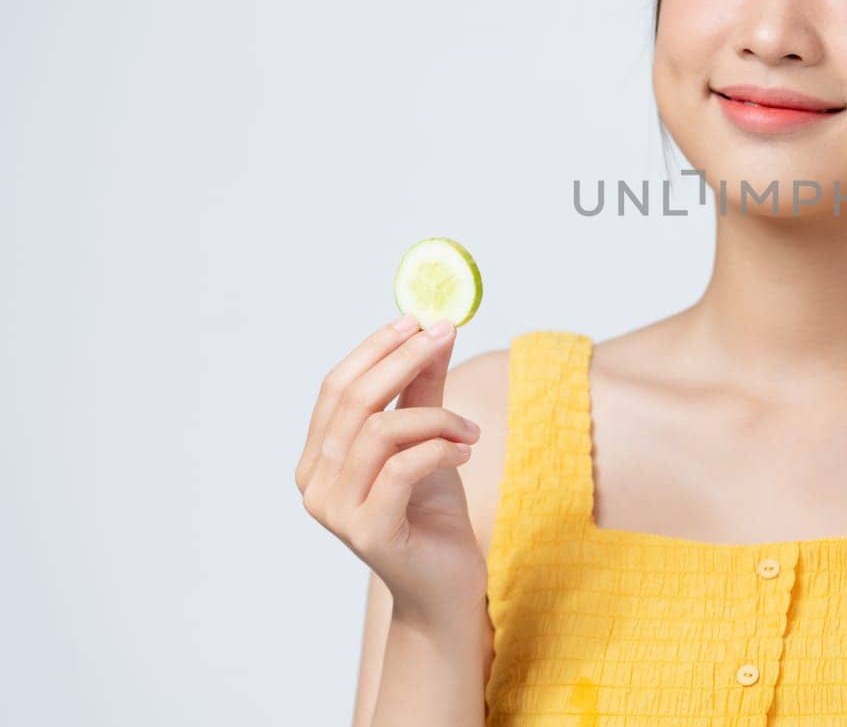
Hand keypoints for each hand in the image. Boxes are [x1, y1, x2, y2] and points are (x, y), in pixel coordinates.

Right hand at [294, 315, 486, 626]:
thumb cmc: (431, 513)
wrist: (446, 586)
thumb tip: (435, 328)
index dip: (376, 348)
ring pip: (380, 432)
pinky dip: (439, 450)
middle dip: (404, 360)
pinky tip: (465, 454)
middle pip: (354, 402)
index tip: (418, 319)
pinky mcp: (368, 533)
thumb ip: (423, 387)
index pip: (336, 387)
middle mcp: (315, 484)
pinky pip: (402, 469)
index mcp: (317, 458)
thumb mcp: (428, 439)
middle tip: (446, 334)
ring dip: (436, 417)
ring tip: (471, 429)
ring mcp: (336, 512)